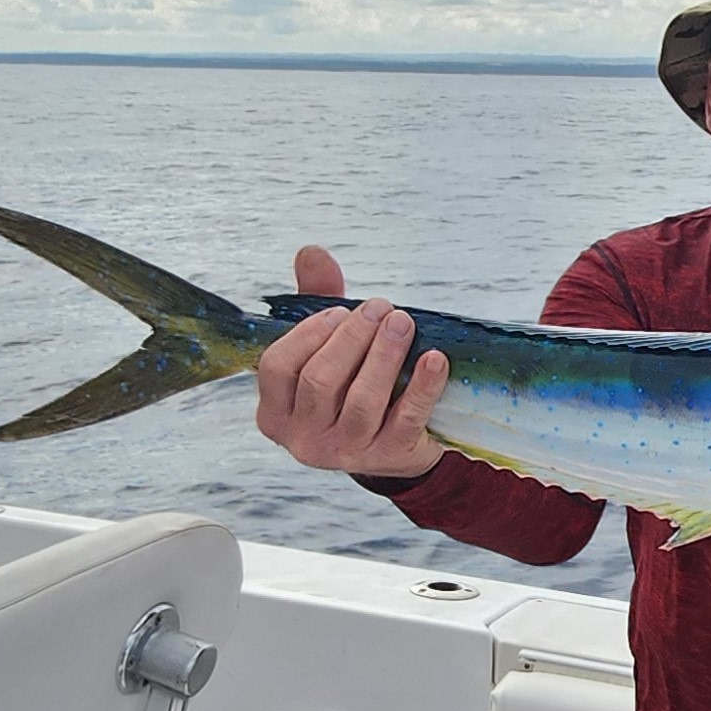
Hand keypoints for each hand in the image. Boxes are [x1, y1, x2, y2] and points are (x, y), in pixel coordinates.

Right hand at [254, 245, 448, 476]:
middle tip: (381, 307)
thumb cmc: (354, 384)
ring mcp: (346, 453)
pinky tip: (435, 359)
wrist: (398, 443)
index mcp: (276, 412)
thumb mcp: (331, 345)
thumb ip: (318, 299)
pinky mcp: (389, 457)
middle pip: (320, 381)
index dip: (308, 333)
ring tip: (403, 322)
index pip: (278, 367)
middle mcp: (303, 439)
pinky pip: (406, 418)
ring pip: (361, 401)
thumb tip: (311, 253)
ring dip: (384, 355)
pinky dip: (422, 386)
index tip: (339, 310)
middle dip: (353, 338)